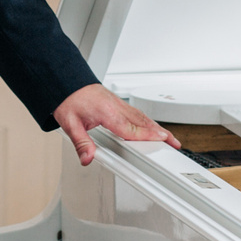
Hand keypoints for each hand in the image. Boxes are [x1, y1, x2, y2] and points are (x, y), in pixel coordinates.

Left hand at [52, 84, 178, 166]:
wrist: (66, 82)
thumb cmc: (68, 100)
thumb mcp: (70, 124)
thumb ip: (81, 143)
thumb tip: (88, 158)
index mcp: (107, 112)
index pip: (131, 128)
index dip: (147, 135)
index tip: (162, 139)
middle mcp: (116, 107)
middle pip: (143, 122)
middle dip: (160, 132)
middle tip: (174, 142)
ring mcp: (118, 104)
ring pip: (142, 116)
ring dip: (156, 126)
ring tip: (168, 136)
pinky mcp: (117, 103)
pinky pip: (137, 113)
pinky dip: (147, 120)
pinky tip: (151, 126)